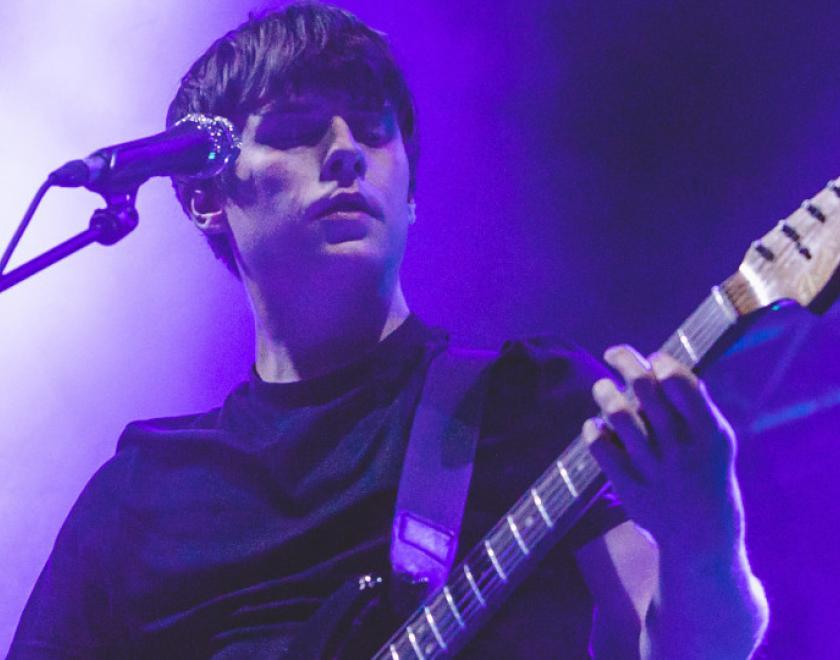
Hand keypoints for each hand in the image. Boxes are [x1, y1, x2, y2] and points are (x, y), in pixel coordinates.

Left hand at [582, 345, 744, 556]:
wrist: (702, 540)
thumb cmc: (706, 477)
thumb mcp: (716, 443)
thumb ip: (694, 407)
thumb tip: (664, 365)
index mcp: (709, 433)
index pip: (679, 381)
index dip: (660, 361)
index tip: (652, 359)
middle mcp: (681, 449)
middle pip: (644, 389)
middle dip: (624, 360)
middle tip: (614, 354)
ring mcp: (654, 469)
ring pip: (618, 413)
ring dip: (604, 391)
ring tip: (602, 388)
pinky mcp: (630, 488)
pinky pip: (601, 447)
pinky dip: (593, 430)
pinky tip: (596, 427)